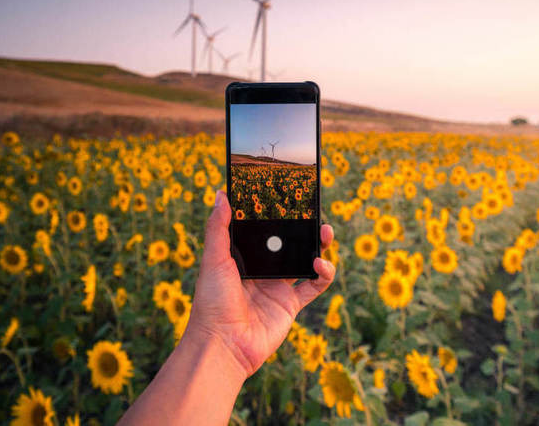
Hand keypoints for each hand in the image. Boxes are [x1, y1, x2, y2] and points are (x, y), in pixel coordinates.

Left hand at [185, 189, 335, 377]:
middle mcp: (262, 269)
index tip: (287, 197)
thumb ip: (218, 228)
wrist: (223, 345)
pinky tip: (320, 265)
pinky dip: (323, 274)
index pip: (262, 230)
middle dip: (302, 227)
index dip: (275, 215)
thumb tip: (221, 194)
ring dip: (318, 246)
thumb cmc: (212, 302)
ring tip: (326, 232)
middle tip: (314, 212)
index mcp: (242, 257)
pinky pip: (314, 286)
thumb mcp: (213, 259)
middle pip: (287, 242)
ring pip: (304, 260)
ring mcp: (278, 286)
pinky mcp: (291, 304)